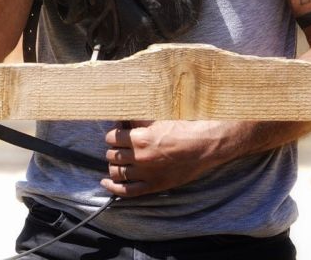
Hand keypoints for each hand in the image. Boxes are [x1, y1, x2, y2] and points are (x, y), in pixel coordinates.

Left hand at [100, 120, 230, 197]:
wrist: (204, 145)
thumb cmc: (183, 128)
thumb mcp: (158, 118)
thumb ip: (137, 119)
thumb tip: (122, 119)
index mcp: (139, 138)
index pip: (111, 138)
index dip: (114, 135)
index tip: (119, 134)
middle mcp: (140, 157)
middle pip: (112, 155)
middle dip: (115, 150)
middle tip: (122, 147)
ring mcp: (146, 174)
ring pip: (117, 172)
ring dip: (114, 166)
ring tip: (118, 162)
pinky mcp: (154, 185)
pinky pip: (127, 191)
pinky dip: (113, 188)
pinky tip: (106, 183)